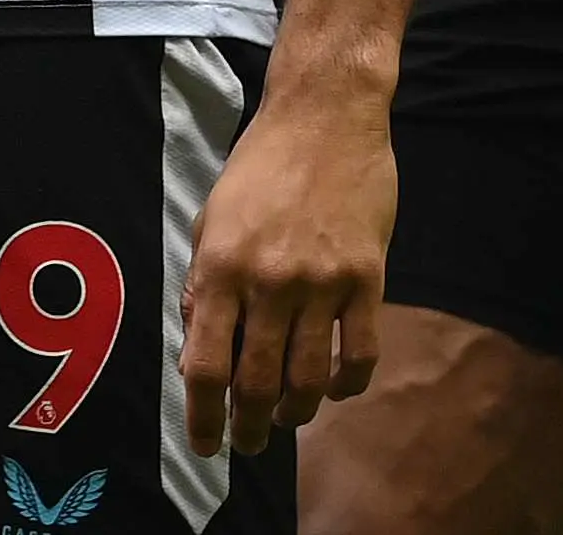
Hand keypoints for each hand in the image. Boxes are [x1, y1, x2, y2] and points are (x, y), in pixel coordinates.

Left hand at [181, 86, 390, 454]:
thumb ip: (203, 285)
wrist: (325, 116)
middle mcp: (269, 282)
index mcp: (221, 267)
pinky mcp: (367, 278)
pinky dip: (345, 385)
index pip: (205, 365)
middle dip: (249, 428)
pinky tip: (333, 387)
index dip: (202, 417)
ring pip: (308, 378)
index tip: (204, 445)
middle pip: (257, 385)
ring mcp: (322, 283)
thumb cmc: (261, 165)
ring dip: (295, 412)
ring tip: (286, 418)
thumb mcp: (212, 218)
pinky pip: (359, 354)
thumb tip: (195, 348)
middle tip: (248, 442)